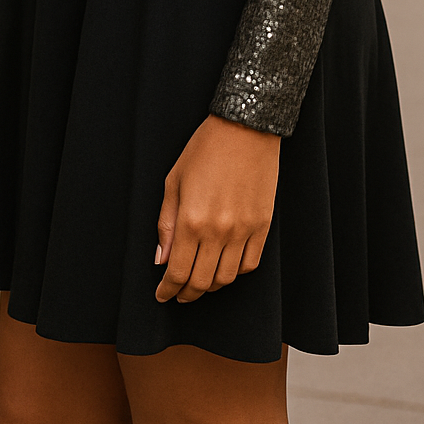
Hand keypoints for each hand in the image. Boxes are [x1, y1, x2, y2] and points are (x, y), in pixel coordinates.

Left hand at [154, 113, 279, 303]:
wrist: (245, 128)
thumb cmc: (204, 149)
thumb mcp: (174, 182)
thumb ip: (166, 224)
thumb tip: (161, 260)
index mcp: (191, 221)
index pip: (178, 272)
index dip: (168, 290)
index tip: (163, 295)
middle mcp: (218, 231)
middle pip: (202, 282)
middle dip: (186, 294)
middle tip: (178, 294)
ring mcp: (243, 230)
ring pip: (226, 278)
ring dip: (210, 285)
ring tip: (200, 280)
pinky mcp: (262, 225)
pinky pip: (250, 264)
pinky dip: (236, 272)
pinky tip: (225, 265)